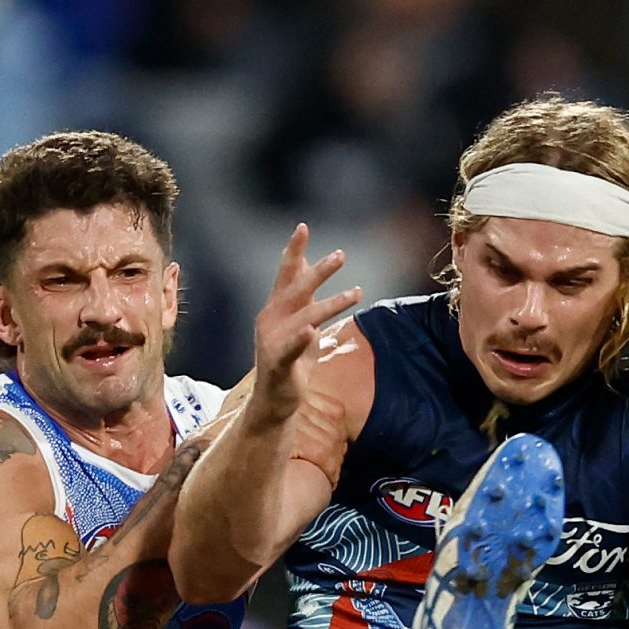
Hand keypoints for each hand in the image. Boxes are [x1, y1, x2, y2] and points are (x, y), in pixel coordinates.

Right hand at [247, 224, 358, 425]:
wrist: (274, 402)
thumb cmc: (288, 360)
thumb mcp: (298, 321)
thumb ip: (302, 294)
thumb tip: (307, 262)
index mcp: (277, 308)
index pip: (286, 274)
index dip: (294, 250)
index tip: (303, 227)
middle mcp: (272, 319)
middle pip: (297, 289)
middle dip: (319, 272)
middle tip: (341, 255)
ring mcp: (273, 340)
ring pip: (305, 317)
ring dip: (331, 303)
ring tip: (356, 293)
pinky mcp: (278, 363)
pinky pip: (291, 348)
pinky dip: (301, 339)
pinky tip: (311, 332)